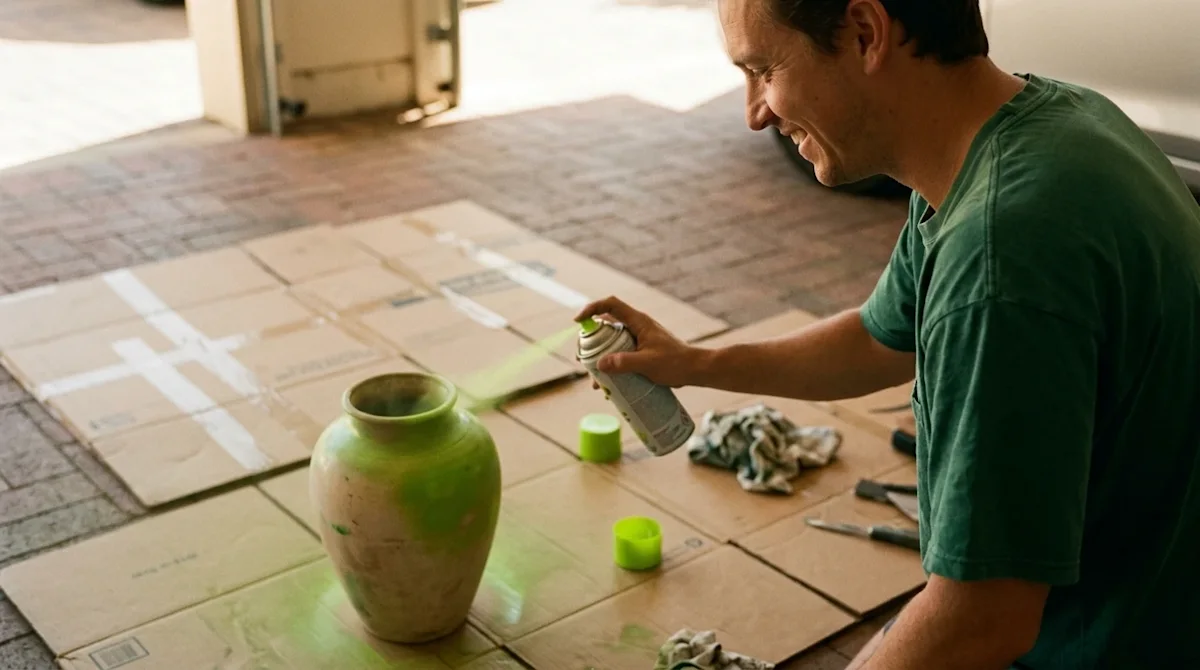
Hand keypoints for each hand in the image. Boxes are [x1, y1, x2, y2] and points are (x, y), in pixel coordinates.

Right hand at [574, 295, 701, 387]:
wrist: (695, 370)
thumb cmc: (675, 363)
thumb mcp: (647, 363)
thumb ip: (624, 363)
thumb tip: (600, 364)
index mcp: (638, 322)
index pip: (611, 305)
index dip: (592, 308)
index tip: (578, 320)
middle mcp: (637, 326)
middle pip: (607, 325)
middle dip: (592, 340)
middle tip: (583, 357)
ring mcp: (640, 339)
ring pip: (613, 342)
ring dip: (601, 357)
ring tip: (595, 379)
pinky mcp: (643, 351)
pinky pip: (622, 353)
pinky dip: (613, 365)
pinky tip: (610, 384)